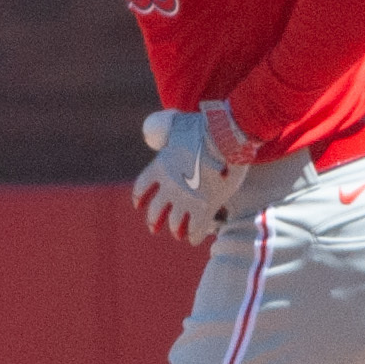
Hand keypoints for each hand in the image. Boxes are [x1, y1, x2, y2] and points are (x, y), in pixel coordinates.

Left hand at [131, 101, 254, 243]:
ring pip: (175, 223)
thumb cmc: (204, 126)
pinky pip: (196, 230)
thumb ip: (164, 130)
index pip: (141, 187)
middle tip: (154, 227)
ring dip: (176, 229)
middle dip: (154, 220)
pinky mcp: (205, 207)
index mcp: (160, 167)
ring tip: (178, 233)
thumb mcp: (176, 124)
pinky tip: (194, 239)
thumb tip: (153, 131)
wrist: (225, 136)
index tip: (138, 205)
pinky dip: (194, 236)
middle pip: (155, 210)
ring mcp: (187, 198)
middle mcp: (169, 186)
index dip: (139, 198)